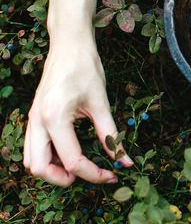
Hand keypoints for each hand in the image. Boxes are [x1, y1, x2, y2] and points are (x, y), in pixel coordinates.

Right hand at [23, 37, 132, 186]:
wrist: (69, 44)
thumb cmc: (86, 67)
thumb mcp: (101, 103)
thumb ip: (111, 135)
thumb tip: (125, 162)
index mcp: (55, 118)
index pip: (72, 161)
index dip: (94, 174)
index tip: (113, 174)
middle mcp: (37, 121)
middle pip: (39, 168)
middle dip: (65, 178)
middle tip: (92, 173)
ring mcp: (32, 119)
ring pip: (32, 160)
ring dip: (54, 170)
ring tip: (81, 165)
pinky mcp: (35, 116)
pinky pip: (34, 147)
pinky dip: (50, 157)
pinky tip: (71, 151)